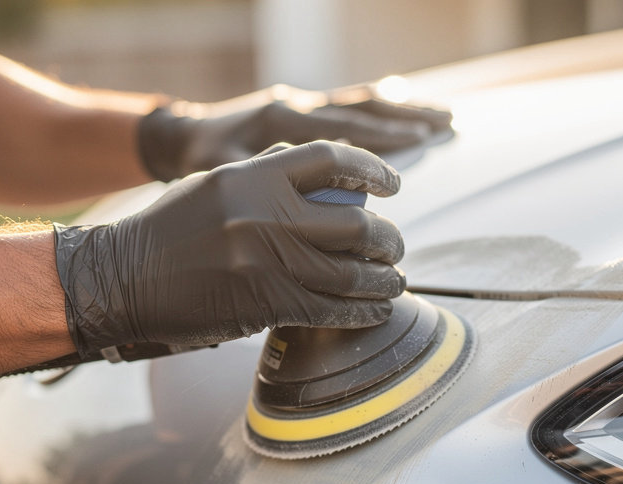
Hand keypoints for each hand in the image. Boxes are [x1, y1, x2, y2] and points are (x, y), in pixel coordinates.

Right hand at [54, 141, 405, 360]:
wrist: (123, 279)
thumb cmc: (167, 233)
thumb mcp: (212, 185)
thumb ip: (262, 178)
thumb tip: (314, 174)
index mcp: (251, 176)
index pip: (329, 158)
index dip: (371, 169)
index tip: (392, 185)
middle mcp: (264, 215)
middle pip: (355, 223)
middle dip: (387, 239)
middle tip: (394, 248)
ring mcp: (267, 262)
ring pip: (350, 273)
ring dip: (383, 281)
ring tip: (394, 282)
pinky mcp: (265, 305)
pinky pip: (329, 310)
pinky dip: (360, 312)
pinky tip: (374, 311)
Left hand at [138, 82, 451, 181]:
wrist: (180, 139)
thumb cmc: (198, 173)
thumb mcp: (219, 188)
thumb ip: (258, 203)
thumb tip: (298, 243)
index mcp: (273, 130)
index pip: (334, 142)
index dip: (371, 158)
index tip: (400, 183)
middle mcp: (290, 109)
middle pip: (356, 115)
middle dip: (400, 128)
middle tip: (437, 135)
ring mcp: (298, 103)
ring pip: (359, 103)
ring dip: (402, 111)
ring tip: (443, 119)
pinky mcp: (303, 105)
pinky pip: (349, 102)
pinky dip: (383, 106)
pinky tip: (411, 111)